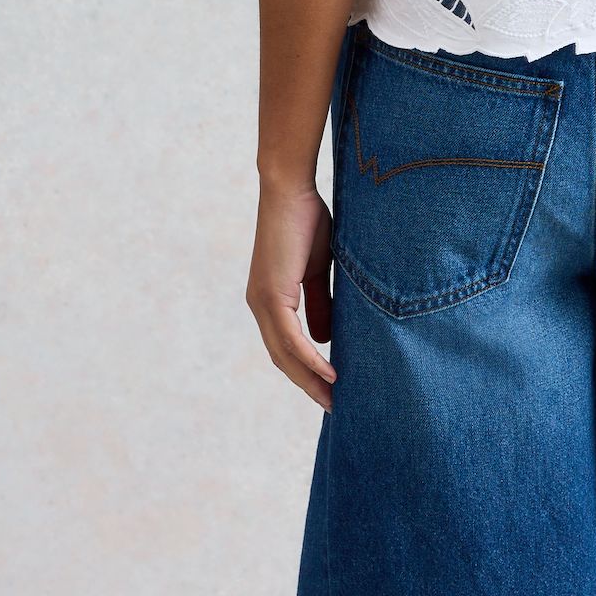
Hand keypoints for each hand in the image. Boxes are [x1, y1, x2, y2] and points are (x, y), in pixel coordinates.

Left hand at [245, 183, 336, 411]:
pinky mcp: (272, 294)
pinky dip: (310, 359)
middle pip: (282, 359)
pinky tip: (329, 373)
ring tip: (334, 398)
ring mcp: (263, 301)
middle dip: (307, 385)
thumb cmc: (306, 221)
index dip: (305, 371)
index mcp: (270, 300)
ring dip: (309, 380)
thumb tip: (326, 339)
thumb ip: (321, 303)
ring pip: (284, 355)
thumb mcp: (318, 270)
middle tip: (334, 405)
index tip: (330, 389)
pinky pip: (291, 338)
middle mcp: (260, 305)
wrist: (290, 189)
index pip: (285, 347)